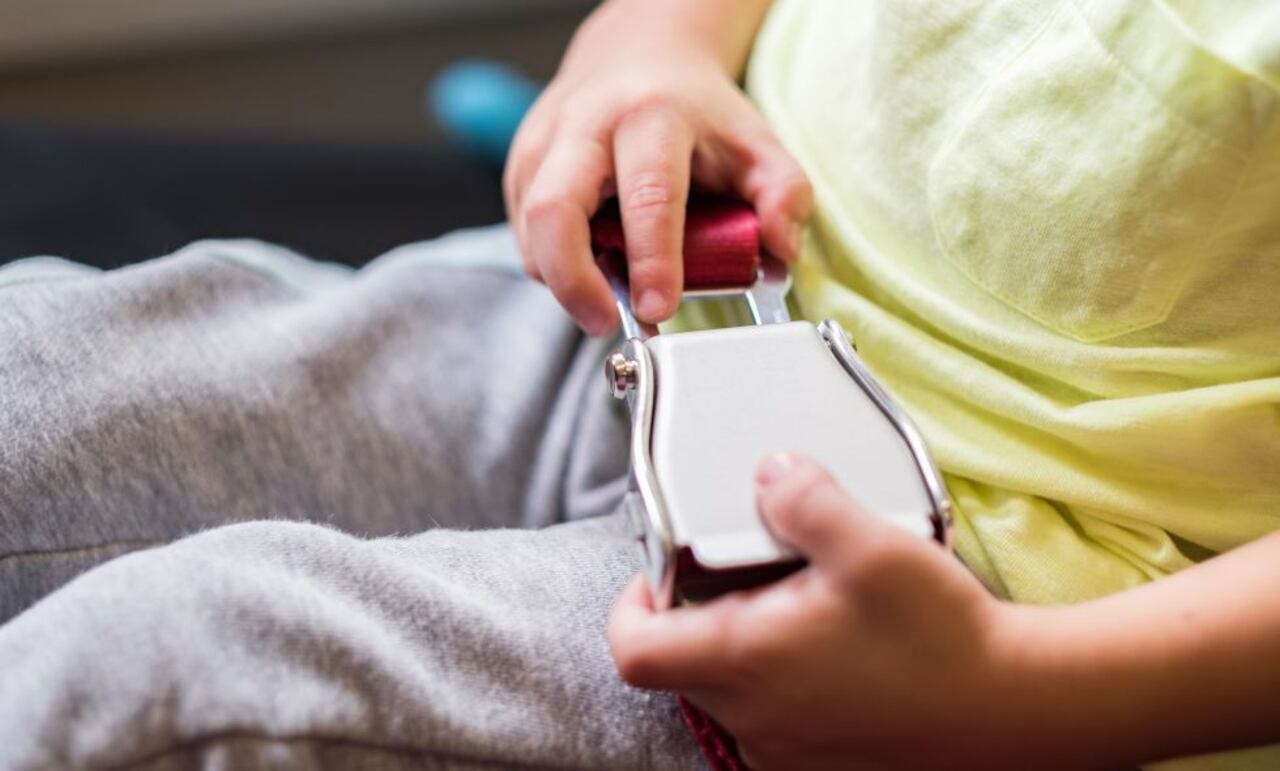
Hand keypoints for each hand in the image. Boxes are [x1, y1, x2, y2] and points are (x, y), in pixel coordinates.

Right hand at [503, 1, 811, 334]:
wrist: (640, 57)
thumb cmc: (696, 112)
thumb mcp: (756, 143)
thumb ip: (784, 195)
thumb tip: (781, 251)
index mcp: (651, 118)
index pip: (646, 196)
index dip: (651, 260)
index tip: (658, 309)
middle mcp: (586, 125)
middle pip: (554, 211)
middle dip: (573, 281)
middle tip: (605, 322)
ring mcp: (543, 144)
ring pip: (531, 230)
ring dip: (563, 278)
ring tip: (607, 293)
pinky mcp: (520, 165)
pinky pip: (525, 231)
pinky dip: (553, 262)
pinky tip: (590, 262)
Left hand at [608, 454, 1036, 769]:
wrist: (1019, 714)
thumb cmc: (944, 640)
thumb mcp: (872, 546)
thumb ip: (807, 499)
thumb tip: (768, 473)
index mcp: (745, 661)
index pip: (634, 649)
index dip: (631, 605)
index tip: (659, 570)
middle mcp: (754, 718)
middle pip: (679, 667)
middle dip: (696, 615)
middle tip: (746, 570)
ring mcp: (787, 752)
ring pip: (728, 694)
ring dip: (742, 649)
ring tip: (799, 606)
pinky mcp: (821, 765)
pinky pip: (772, 720)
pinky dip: (781, 683)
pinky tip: (834, 652)